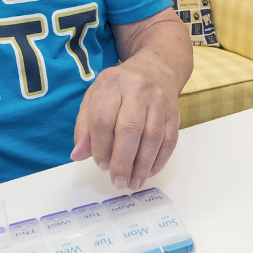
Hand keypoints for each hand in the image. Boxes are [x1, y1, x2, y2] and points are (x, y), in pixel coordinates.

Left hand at [71, 61, 179, 190]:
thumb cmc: (118, 89)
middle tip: (118, 182)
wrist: (155, 68)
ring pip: (153, 137)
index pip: (103, 120)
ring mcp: (159, 99)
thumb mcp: (94, 99)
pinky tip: (148, 172)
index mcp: (111, 84)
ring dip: (142, 166)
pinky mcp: (175, 111)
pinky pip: (170, 140)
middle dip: (123, 161)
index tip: (101, 165)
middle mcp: (137, 89)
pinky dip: (159, 160)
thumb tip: (78, 155)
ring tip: (133, 184)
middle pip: (130, 129)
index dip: (100, 147)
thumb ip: (84, 127)